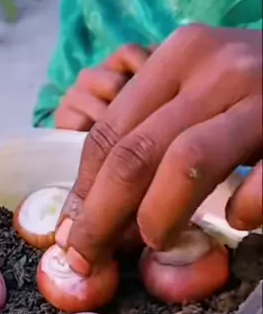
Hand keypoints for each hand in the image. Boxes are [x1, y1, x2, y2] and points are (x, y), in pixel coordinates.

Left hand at [56, 25, 262, 273]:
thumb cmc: (256, 82)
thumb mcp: (201, 83)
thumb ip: (155, 127)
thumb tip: (94, 209)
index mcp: (181, 55)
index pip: (110, 131)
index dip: (82, 191)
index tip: (70, 235)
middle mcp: (217, 69)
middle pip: (135, 153)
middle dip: (101, 217)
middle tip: (89, 258)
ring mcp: (262, 97)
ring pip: (186, 163)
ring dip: (159, 216)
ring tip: (157, 242)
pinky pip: (262, 182)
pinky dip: (245, 210)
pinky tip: (240, 220)